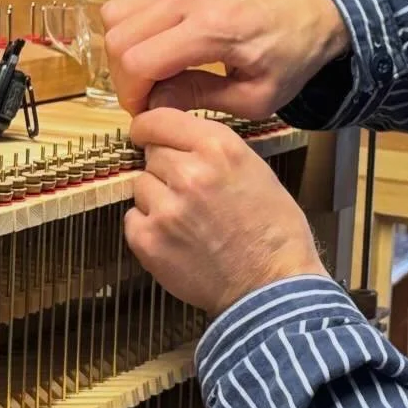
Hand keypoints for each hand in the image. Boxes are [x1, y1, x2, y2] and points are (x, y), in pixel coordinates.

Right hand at [102, 0, 348, 116]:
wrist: (320, 5)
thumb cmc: (295, 53)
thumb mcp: (257, 96)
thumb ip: (200, 98)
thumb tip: (154, 104)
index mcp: (213, 28)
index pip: (138, 61)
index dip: (132, 94)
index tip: (145, 111)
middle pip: (119, 37)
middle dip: (124, 75)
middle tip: (147, 95)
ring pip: (117, 13)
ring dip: (125, 48)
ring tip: (152, 71)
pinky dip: (136, 26)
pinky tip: (162, 47)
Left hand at [125, 108, 325, 316]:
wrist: (272, 288)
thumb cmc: (273, 232)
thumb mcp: (255, 171)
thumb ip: (213, 150)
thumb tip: (177, 141)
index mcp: (220, 148)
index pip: (160, 119)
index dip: (149, 127)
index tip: (145, 134)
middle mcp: (190, 172)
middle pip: (151, 154)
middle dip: (164, 168)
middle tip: (188, 192)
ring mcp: (166, 208)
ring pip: (141, 185)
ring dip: (156, 198)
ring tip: (186, 219)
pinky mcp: (149, 241)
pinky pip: (133, 218)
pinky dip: (148, 227)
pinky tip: (175, 239)